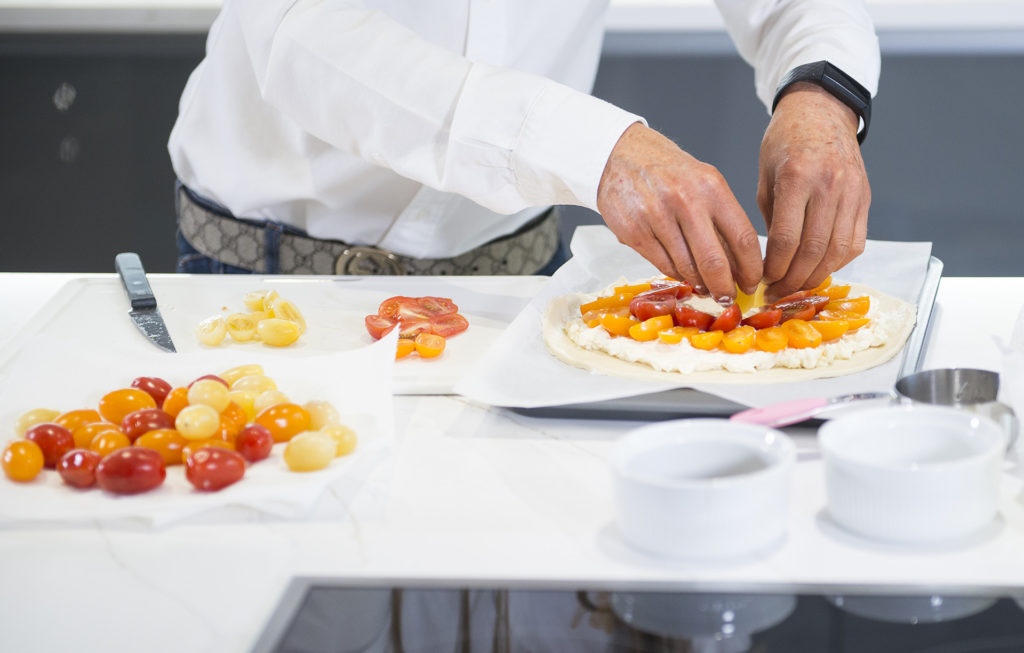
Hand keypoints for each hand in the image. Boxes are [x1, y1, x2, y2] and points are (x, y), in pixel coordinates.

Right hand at [597, 123, 761, 301]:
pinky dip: (676, 274)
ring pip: (687, 268)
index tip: (752, 283)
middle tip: (727, 297)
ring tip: (704, 286)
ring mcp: (657, 216)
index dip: (751, 269)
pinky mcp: (634, 231)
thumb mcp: (704, 184)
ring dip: (699, 283)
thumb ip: (722, 220)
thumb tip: (741, 265)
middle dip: (724, 287)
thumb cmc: (670, 173)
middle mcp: (685, 200)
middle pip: (714, 261)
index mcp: (711, 187)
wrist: (624, 156)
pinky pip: (663, 265)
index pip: (743, 238)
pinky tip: (681, 271)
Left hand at [757, 82, 870, 299]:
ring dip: (815, 276)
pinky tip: (818, 268)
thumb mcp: (765, 176)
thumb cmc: (785, 142)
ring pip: (837, 252)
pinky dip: (837, 262)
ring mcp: (852, 192)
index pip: (787, 239)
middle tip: (776, 293)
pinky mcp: (865, 198)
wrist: (821, 111)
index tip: (762, 280)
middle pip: (813, 251)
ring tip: (796, 287)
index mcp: (798, 178)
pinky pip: (854, 242)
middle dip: (793, 280)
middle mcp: (829, 186)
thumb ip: (770, 217)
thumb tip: (769, 261)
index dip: (774, 268)